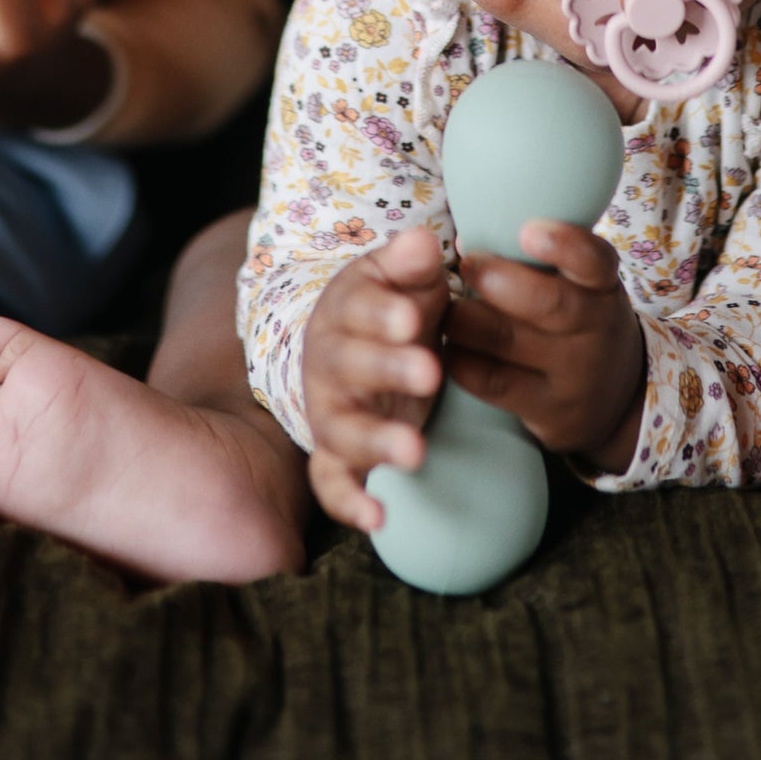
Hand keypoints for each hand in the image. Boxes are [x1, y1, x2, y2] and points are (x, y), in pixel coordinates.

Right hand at [303, 226, 448, 530]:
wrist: (359, 346)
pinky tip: (379, 518)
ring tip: (417, 451)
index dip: (382, 315)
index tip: (412, 318)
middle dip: (387, 369)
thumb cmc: (391, 306)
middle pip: (349, 367)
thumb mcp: (400, 276)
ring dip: (376, 440)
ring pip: (341, 429)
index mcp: (345, 310)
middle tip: (431, 373)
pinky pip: (331, 483)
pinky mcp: (336, 453)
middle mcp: (329, 362)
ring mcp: (329, 411)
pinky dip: (348, 502)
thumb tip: (422, 241)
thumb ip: (409, 261)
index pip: (358, 309)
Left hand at [445, 220, 645, 470]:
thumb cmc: (578, 322)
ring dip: (467, 320)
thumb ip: (536, 262)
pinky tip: (447, 348)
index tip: (527, 229)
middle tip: (466, 265)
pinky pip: (495, 384)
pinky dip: (463, 362)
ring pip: (511, 343)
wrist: (614, 401)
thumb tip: (465, 237)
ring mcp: (575, 375)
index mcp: (602, 287)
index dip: (564, 244)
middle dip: (499, 281)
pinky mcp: (550, 412)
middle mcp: (596, 329)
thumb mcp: (580, 288)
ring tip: (444, 307)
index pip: (594, 261)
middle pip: (550, 304)